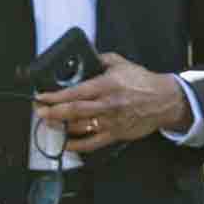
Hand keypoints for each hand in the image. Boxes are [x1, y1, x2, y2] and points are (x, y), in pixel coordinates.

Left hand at [35, 52, 189, 152]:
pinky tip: (66, 143)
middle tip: (40, 112)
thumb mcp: (121, 63)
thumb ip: (101, 59)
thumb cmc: (143, 82)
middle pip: (73, 111)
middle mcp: (106, 104)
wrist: (164, 100)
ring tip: (50, 123)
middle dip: (52, 113)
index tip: (42, 97)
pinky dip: (77, 145)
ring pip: (80, 127)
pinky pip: (92, 143)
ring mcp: (110, 121)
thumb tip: (87, 57)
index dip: (55, 96)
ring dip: (61, 127)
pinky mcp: (115, 134)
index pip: (75, 92)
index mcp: (106, 85)